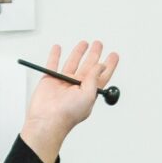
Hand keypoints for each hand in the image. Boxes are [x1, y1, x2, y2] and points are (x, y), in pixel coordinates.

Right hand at [18, 40, 118, 162]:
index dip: (109, 65)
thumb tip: (101, 65)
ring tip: (84, 43)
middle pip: (88, 66)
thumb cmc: (68, 114)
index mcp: (88, 90)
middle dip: (94, 55)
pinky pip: (52, 64)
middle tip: (98, 44)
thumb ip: (94, 78)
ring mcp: (63, 82)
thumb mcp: (88, 95)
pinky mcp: (49, 79)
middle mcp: (76, 86)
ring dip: (78, 52)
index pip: (101, 75)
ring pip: (72, 62)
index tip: (113, 55)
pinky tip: (58, 48)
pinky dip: (55, 55)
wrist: (48, 119)